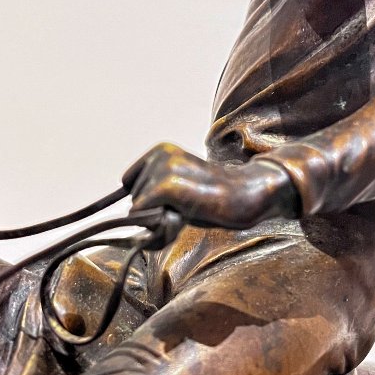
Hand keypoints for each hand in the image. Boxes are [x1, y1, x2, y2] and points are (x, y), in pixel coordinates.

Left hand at [122, 142, 297, 229]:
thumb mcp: (179, 190)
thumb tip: (126, 224)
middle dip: (154, 211)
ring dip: (159, 219)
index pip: (128, 183)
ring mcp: (163, 168)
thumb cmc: (215, 198)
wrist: (248, 194)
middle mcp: (159, 154)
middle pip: (133, 198)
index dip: (148, 200)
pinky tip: (184, 217)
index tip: (176, 201)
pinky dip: (159, 225)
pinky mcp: (168, 185)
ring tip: (189, 210)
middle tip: (188, 207)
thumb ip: (153, 197)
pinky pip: (142, 214)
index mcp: (161, 150)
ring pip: (137, 208)